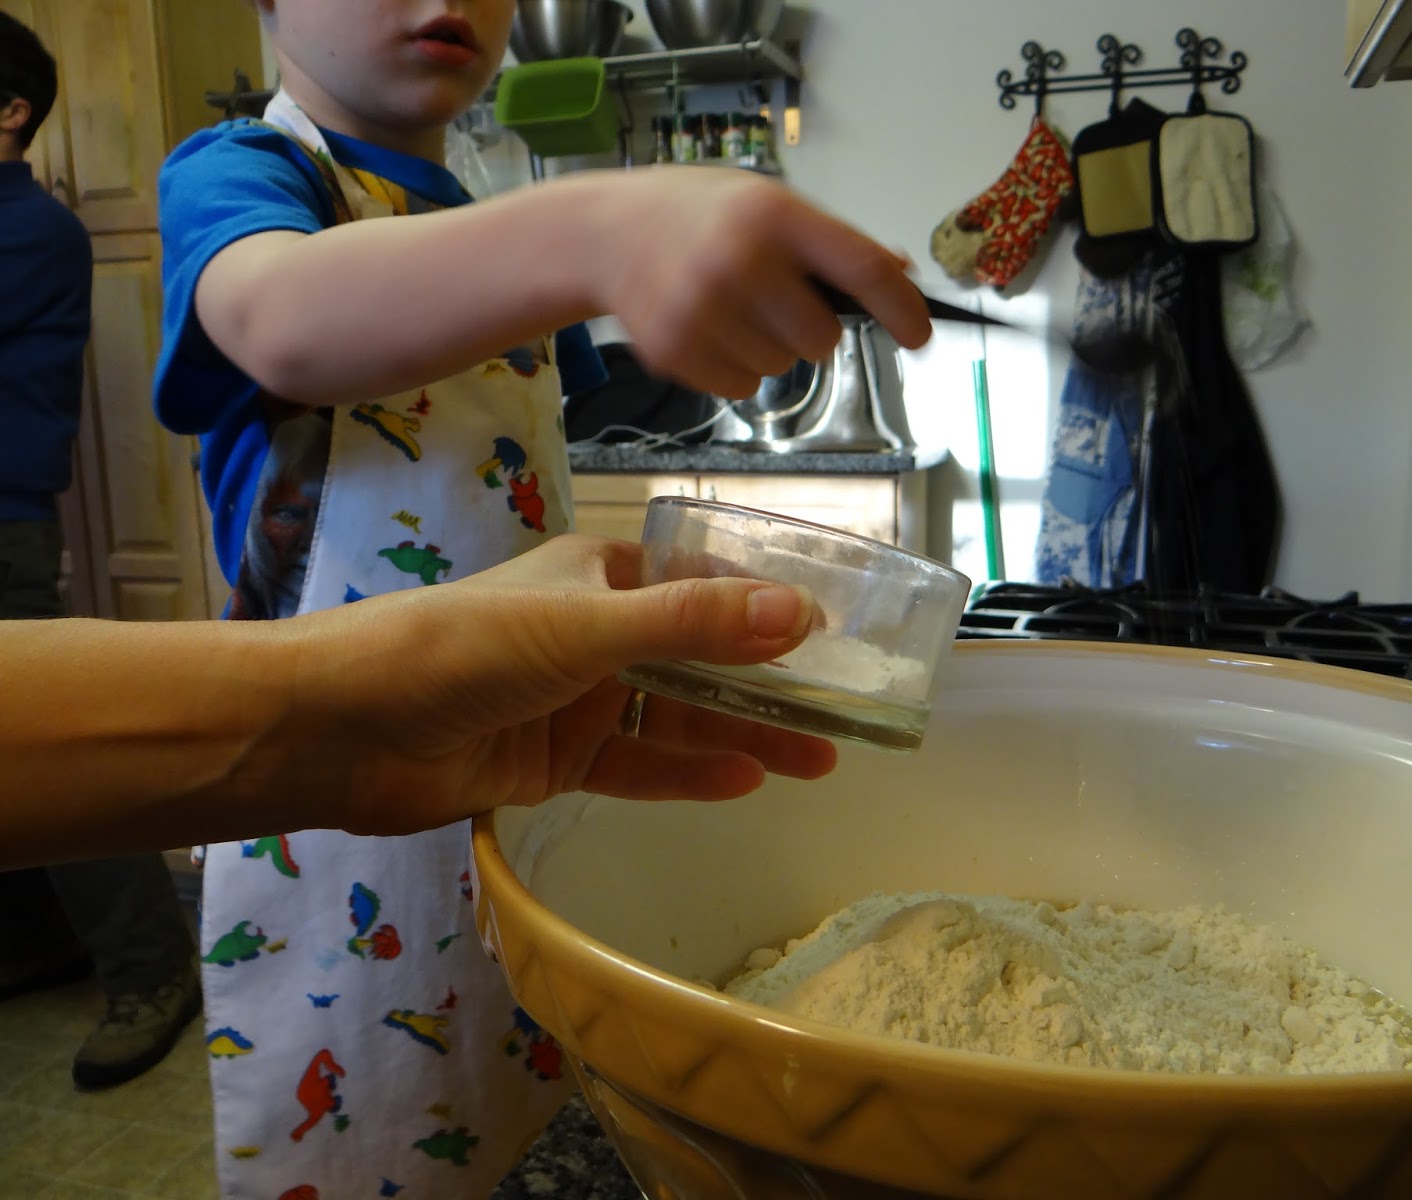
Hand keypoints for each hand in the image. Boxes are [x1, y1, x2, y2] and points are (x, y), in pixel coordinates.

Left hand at [292, 535, 837, 836]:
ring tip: (819, 758)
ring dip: (743, 734)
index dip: (766, 605)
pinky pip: (638, 766)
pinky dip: (688, 774)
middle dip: (768, 682)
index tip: (834, 634)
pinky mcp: (556, 760)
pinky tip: (747, 781)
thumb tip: (802, 615)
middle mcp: (596, 633)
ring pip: (678, 718)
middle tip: (843, 712)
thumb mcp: (588, 626)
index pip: (702, 583)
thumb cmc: (464, 649)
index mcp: (600, 576)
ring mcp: (577, 700)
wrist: (343, 729)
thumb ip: (692, 625)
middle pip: (700, 657)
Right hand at [585, 167, 932, 399]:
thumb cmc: (702, 217)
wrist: (608, 233)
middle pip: (821, 339)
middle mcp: (740, 261)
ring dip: (768, 348)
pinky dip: (732, 367)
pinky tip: (705, 327)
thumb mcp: (767, 204)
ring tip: (729, 307)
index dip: (901, 309)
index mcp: (774, 216)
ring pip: (780, 368)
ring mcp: (702, 309)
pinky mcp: (674, 351)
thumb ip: (830, 242)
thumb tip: (901, 276)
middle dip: (809, 329)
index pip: (862, 268)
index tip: (920, 336)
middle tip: (774, 300)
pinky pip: (740, 387)